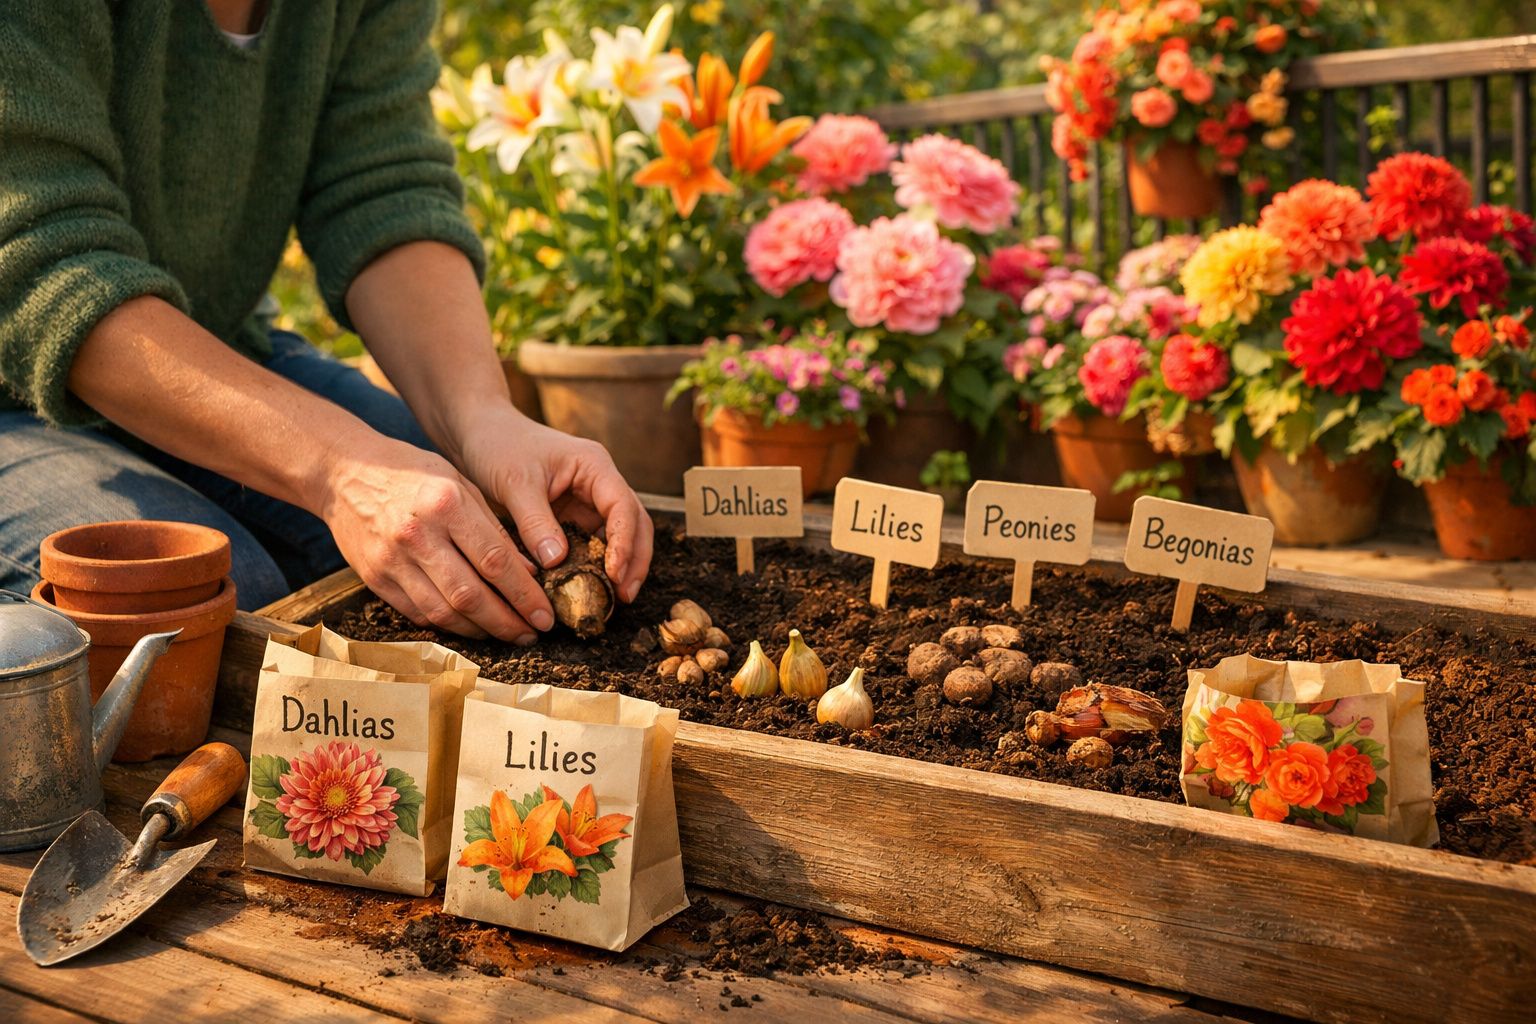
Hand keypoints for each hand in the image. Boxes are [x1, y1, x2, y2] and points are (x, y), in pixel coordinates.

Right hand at [315, 431, 554, 642]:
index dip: (525, 594)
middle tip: (532, 634)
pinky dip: (449, 625)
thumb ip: (493, 527)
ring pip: (444, 613)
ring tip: (507, 634)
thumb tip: (530, 572)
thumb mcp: (460, 483)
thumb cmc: (412, 474)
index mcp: (445, 503)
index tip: (545, 614)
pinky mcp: (374, 579)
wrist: (344, 473)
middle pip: (470, 595)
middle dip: (507, 622)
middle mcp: (417, 534)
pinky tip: (471, 626)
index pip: (495, 560)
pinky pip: (418, 614)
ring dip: (481, 631)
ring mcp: (392, 560)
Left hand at [453, 405, 653, 604]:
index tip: (614, 572)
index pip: (623, 506)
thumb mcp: (515, 482)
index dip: (624, 541)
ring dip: (622, 565)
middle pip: (635, 523)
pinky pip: (593, 543)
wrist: (479, 434)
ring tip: (616, 598)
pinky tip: (590, 587)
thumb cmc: (499, 445)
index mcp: (594, 466)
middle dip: (636, 559)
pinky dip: (596, 565)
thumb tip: (557, 562)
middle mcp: (599, 483)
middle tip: (625, 594)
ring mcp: (588, 500)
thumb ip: (535, 522)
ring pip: (620, 535)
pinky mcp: (573, 516)